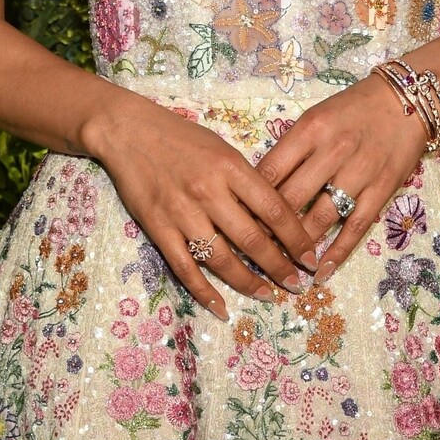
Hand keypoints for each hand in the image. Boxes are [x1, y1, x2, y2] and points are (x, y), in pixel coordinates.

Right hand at [91, 91, 317, 319]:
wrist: (128, 131)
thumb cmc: (181, 137)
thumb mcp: (222, 149)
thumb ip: (246, 181)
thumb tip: (273, 220)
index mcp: (231, 168)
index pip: (274, 210)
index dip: (296, 238)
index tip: (310, 257)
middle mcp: (209, 191)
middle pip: (252, 239)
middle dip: (280, 267)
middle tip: (298, 285)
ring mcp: (182, 212)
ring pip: (221, 259)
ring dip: (248, 282)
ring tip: (268, 295)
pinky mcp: (158, 228)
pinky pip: (185, 268)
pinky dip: (204, 292)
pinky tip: (222, 308)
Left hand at [256, 72, 431, 280]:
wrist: (406, 100)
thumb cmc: (353, 108)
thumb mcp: (316, 117)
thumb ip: (291, 149)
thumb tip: (260, 188)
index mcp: (309, 129)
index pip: (270, 172)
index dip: (250, 201)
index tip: (239, 221)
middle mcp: (332, 151)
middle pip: (290, 199)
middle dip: (268, 229)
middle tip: (253, 250)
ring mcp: (359, 173)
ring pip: (319, 218)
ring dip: (298, 246)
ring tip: (282, 266)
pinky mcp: (381, 190)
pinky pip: (355, 227)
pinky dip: (337, 253)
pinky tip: (321, 271)